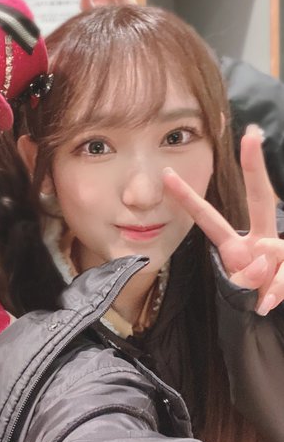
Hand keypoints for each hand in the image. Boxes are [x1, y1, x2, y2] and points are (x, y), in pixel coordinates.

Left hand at [163, 124, 282, 315]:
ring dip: (266, 282)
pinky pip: (282, 278)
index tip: (168, 173)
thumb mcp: (239, 292)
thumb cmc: (252, 297)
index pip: (207, 217)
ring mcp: (280, 248)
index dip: (188, 197)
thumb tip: (264, 257)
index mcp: (234, 244)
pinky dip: (273, 294)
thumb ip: (245, 280)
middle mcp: (259, 239)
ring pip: (272, 253)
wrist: (275, 307)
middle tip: (251, 134)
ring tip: (260, 299)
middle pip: (258, 198)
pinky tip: (266, 304)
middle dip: (255, 167)